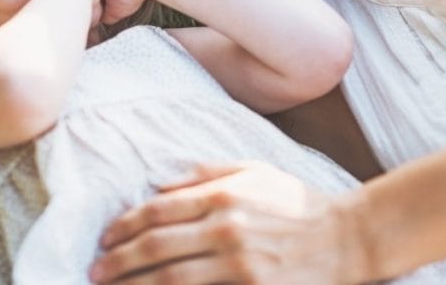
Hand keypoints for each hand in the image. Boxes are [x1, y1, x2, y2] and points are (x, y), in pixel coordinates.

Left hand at [89, 161, 358, 284]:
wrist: (349, 239)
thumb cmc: (298, 202)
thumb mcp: (254, 171)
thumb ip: (205, 174)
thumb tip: (159, 184)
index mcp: (223, 196)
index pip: (156, 211)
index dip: (123, 226)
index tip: (105, 239)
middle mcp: (227, 230)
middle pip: (155, 248)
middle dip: (118, 261)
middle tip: (95, 271)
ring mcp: (240, 267)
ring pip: (170, 281)